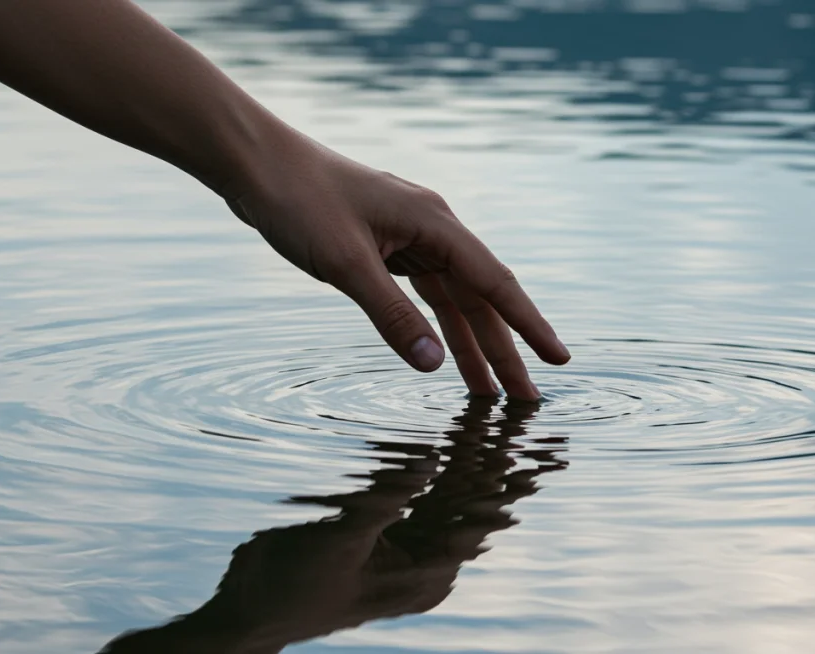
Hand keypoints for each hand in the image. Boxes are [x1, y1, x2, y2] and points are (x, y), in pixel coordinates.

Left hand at [224, 132, 568, 399]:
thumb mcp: (346, 264)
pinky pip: (425, 294)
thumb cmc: (300, 201)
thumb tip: (434, 366)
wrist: (256, 163)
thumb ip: (393, 316)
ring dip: (471, 346)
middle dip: (505, 350)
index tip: (559, 359)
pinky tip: (447, 356)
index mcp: (436, 224)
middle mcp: (434, 229)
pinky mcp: (388, 246)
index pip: (496, 283)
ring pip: (454, 301)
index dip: (530, 326)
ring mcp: (412, 237)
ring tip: (489, 394)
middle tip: (526, 399)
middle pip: (481, 299)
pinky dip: (437, 327)